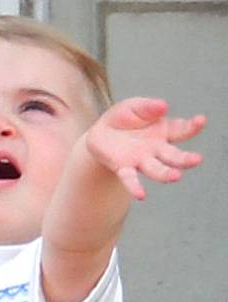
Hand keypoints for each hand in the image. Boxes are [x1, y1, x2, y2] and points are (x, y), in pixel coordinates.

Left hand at [85, 97, 204, 200]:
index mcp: (164, 131)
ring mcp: (141, 160)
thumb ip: (148, 107)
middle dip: (185, 159)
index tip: (201, 120)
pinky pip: (130, 179)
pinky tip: (141, 195)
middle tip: (197, 159)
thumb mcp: (135, 106)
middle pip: (174, 156)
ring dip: (166, 174)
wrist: (99, 133)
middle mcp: (156, 149)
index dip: (192, 126)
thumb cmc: (123, 118)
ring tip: (176, 176)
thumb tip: (163, 106)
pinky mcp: (123, 168)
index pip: (181, 130)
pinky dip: (135, 187)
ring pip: (157, 170)